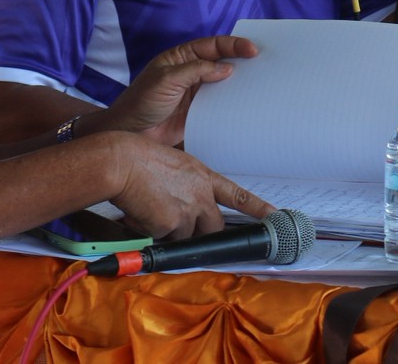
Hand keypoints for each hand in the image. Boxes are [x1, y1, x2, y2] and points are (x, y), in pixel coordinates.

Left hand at [98, 35, 256, 145]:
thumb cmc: (140, 102)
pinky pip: (220, 106)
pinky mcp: (199, 113)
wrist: (129, 134)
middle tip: (264, 63)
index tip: (252, 50)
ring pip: (224, 84)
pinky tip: (246, 107)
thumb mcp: (166, 80)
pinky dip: (233, 105)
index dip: (233, 45)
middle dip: (242, 61)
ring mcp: (196, 93)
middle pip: (222, 62)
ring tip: (261, 85)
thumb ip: (195, 71)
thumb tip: (226, 68)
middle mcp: (191, 72)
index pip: (212, 46)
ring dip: (240, 84)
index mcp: (181, 58)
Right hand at [111, 137, 272, 239]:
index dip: (258, 208)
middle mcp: (200, 195)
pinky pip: (164, 239)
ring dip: (169, 231)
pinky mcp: (171, 226)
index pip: (238, 195)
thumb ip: (185, 185)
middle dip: (198, 230)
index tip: (277, 217)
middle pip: (213, 226)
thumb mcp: (172, 164)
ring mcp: (188, 212)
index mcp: (202, 176)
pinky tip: (140, 213)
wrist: (121, 163)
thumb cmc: (138, 158)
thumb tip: (182, 206)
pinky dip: (151, 232)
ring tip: (149, 208)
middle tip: (176, 221)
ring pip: (185, 236)